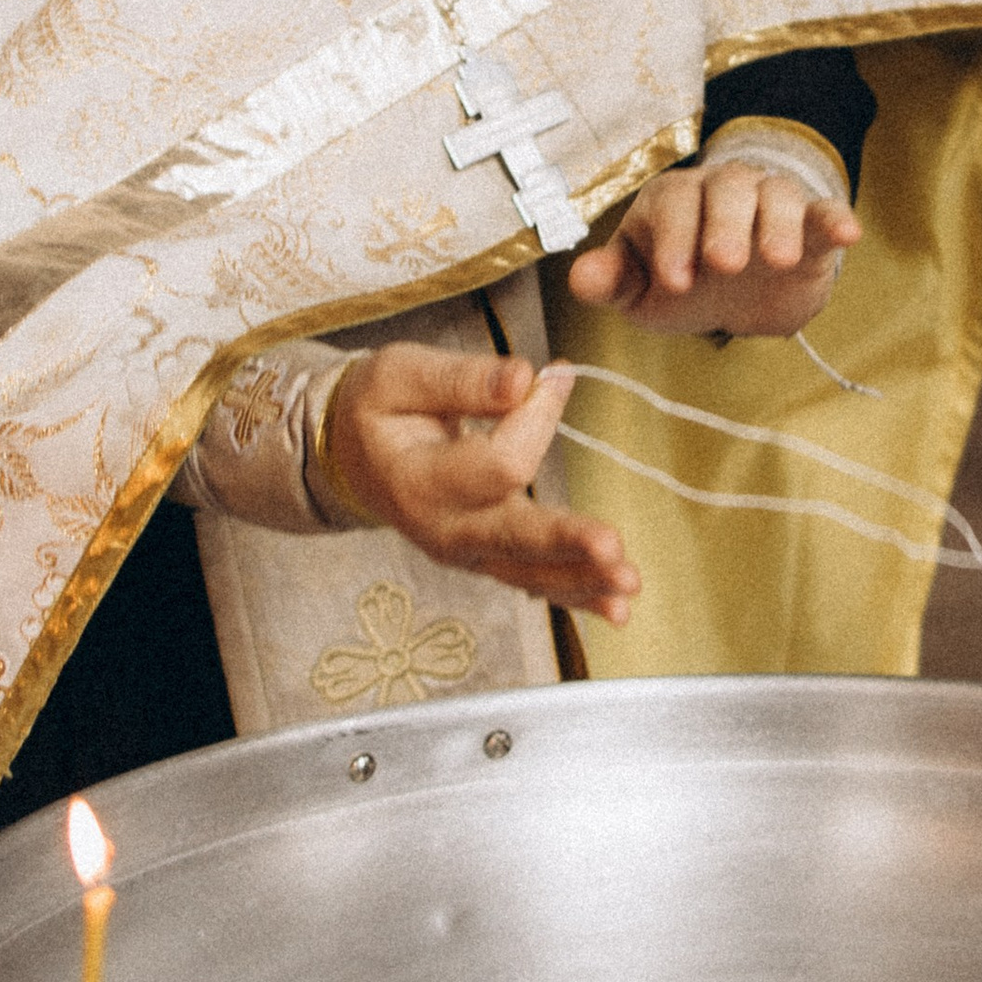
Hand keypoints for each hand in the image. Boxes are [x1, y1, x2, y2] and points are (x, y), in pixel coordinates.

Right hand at [319, 346, 635, 626]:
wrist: (352, 456)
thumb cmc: (378, 409)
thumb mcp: (400, 377)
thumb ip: (462, 379)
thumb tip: (523, 378)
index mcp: (418, 481)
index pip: (497, 462)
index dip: (536, 417)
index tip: (555, 373)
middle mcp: (444, 528)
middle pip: (515, 538)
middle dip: (567, 542)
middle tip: (612, 547)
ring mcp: (467, 552)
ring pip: (530, 572)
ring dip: (583, 580)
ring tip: (629, 584)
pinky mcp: (488, 559)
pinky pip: (534, 582)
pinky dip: (576, 595)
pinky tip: (616, 608)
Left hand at [565, 157, 858, 337]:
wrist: (736, 299)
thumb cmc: (680, 282)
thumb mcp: (639, 291)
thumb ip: (611, 282)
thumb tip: (581, 277)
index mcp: (673, 201)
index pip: (672, 204)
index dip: (673, 239)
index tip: (676, 284)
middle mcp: (721, 192)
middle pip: (725, 190)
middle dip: (724, 225)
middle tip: (725, 265)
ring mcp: (768, 204)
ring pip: (775, 195)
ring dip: (776, 223)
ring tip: (777, 260)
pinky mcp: (809, 227)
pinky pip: (824, 212)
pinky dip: (836, 219)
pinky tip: (847, 234)